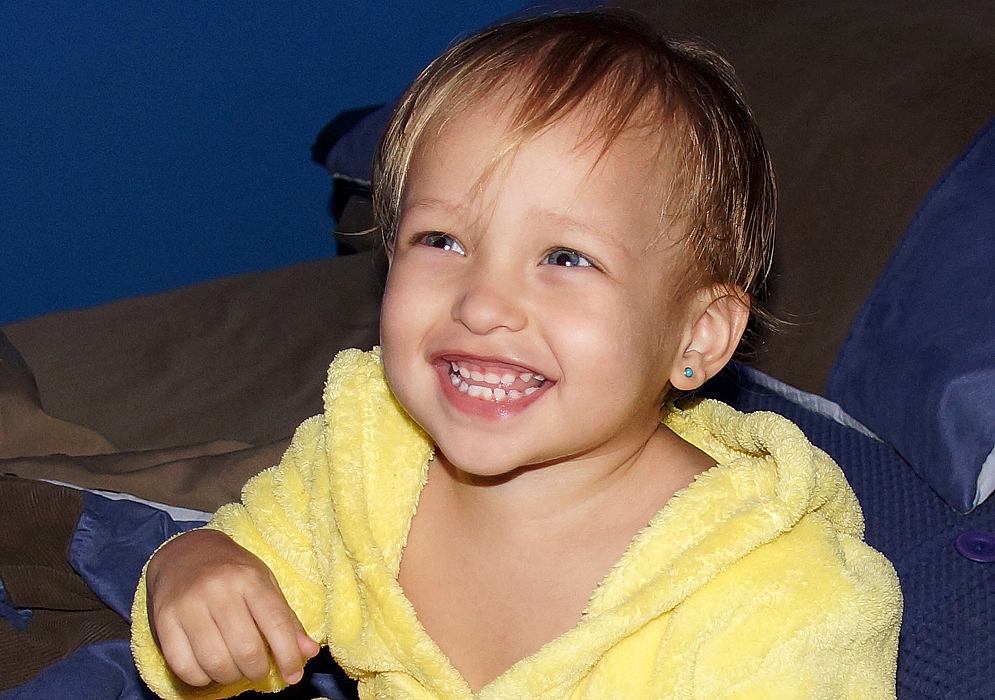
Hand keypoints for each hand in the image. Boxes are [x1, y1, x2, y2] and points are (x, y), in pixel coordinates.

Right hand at [145, 529, 319, 686]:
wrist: (184, 552)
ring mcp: (188, 606)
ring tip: (235, 668)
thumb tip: (309, 652)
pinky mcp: (164, 621)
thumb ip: (286, 620)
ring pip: (216, 663)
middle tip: (258, 668)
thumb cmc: (232, 572)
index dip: (289, 656)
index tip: (294, 675)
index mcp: (249, 579)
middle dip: (258, 670)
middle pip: (246, 650)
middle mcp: (218, 590)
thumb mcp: (265, 584)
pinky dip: (202, 678)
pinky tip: (210, 668)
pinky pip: (185, 668)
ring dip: (231, 676)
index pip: (276, 624)